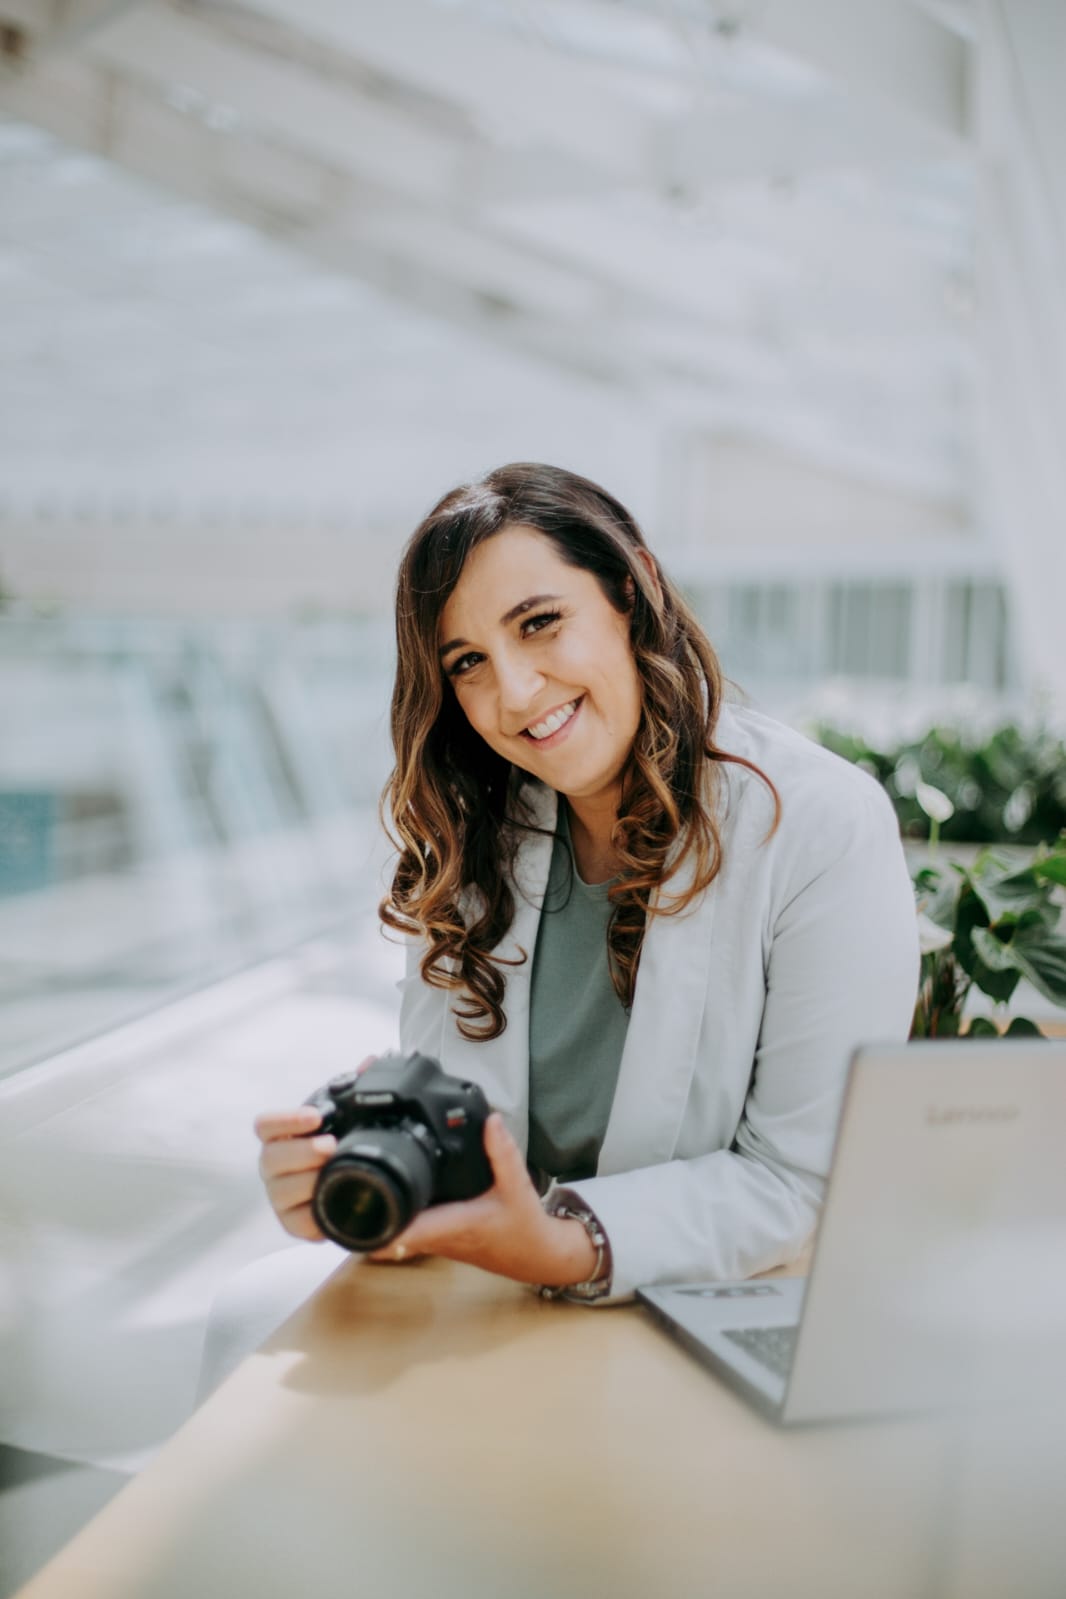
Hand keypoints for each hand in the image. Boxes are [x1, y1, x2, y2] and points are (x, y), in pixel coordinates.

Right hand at [254, 1055, 374, 1240]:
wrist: (350, 1183)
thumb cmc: (339, 1142)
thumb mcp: (345, 1113)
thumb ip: (354, 1087)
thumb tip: (372, 1062)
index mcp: (281, 1135)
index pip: (265, 1125)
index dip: (285, 1120)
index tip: (314, 1116)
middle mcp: (274, 1166)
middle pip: (269, 1159)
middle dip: (301, 1152)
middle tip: (330, 1145)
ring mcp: (281, 1196)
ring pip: (280, 1192)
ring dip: (307, 1182)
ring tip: (333, 1172)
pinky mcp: (293, 1223)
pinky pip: (296, 1224)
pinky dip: (313, 1217)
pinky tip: (333, 1202)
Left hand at [368, 1112, 597, 1287]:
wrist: (536, 1255)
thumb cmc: (524, 1226)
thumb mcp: (517, 1185)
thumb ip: (503, 1152)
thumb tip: (491, 1119)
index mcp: (451, 1225)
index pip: (402, 1231)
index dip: (372, 1222)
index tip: (349, 1204)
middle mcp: (436, 1237)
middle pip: (385, 1231)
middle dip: (360, 1212)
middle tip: (336, 1183)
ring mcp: (433, 1240)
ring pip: (392, 1230)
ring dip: (373, 1213)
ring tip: (352, 1183)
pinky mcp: (436, 1237)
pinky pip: (406, 1225)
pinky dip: (392, 1212)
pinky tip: (385, 1190)